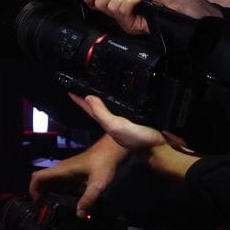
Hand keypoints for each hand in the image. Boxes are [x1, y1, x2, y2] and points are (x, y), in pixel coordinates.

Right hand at [27, 134, 128, 217]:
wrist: (111, 151)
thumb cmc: (102, 164)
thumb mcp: (97, 184)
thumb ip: (88, 199)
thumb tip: (79, 216)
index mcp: (60, 170)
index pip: (37, 177)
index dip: (33, 189)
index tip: (38, 203)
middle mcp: (60, 170)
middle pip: (42, 181)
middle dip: (40, 194)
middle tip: (46, 209)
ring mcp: (67, 171)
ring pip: (51, 183)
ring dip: (50, 194)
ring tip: (55, 208)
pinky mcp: (74, 173)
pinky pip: (61, 184)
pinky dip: (60, 192)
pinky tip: (69, 202)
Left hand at [72, 93, 187, 158]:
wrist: (160, 148)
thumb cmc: (136, 139)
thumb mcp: (115, 125)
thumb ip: (102, 114)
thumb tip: (88, 97)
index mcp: (106, 121)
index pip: (88, 108)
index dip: (79, 99)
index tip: (69, 88)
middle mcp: (114, 120)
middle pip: (99, 104)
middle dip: (92, 94)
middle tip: (85, 81)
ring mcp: (126, 119)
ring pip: (113, 104)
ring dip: (107, 94)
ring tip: (101, 82)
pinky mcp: (138, 117)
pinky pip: (127, 105)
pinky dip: (124, 98)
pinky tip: (124, 91)